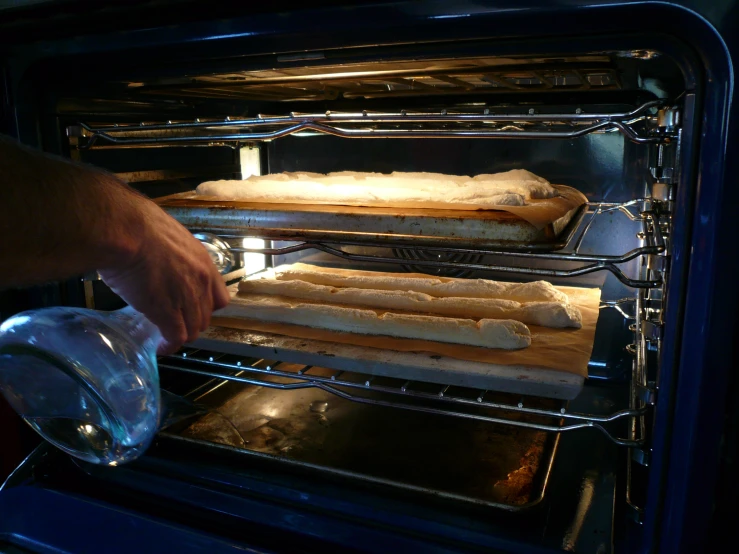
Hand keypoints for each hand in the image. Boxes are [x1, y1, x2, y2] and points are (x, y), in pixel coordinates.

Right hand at [98, 189, 229, 354]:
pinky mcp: (167, 312)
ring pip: (192, 329)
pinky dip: (168, 345)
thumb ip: (172, 255)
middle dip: (191, 322)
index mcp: (203, 262)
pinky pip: (175, 337)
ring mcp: (187, 298)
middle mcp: (201, 282)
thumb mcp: (167, 238)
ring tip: (166, 337)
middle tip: (174, 323)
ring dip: (180, 335)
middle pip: (205, 316)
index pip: (219, 297)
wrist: (126, 231)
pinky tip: (160, 346)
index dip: (205, 307)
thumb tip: (158, 259)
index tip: (192, 309)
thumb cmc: (136, 226)